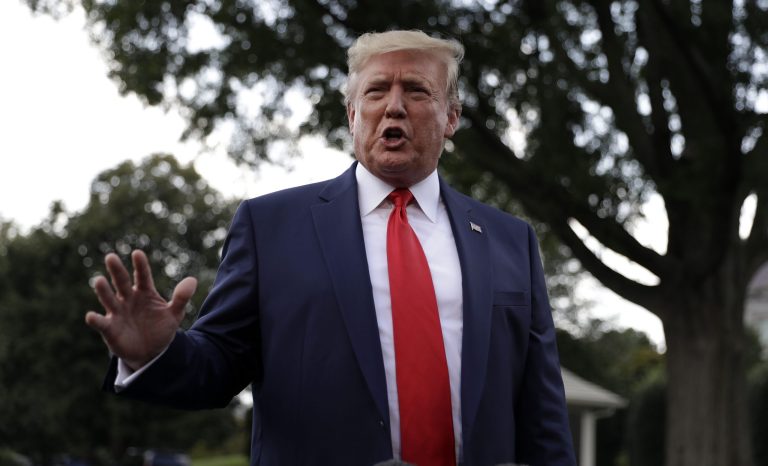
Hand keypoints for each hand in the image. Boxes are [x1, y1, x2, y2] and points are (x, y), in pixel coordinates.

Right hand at [85, 250, 196, 370]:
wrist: (151, 352)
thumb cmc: (161, 328)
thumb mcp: (175, 314)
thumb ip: (181, 298)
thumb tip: (192, 280)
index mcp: (145, 292)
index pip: (143, 276)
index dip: (140, 266)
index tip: (137, 253)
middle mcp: (129, 299)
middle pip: (122, 282)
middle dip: (117, 270)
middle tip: (111, 257)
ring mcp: (118, 312)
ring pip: (109, 299)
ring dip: (103, 290)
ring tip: (99, 280)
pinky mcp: (110, 328)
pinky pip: (101, 323)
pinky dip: (95, 319)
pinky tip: (91, 316)